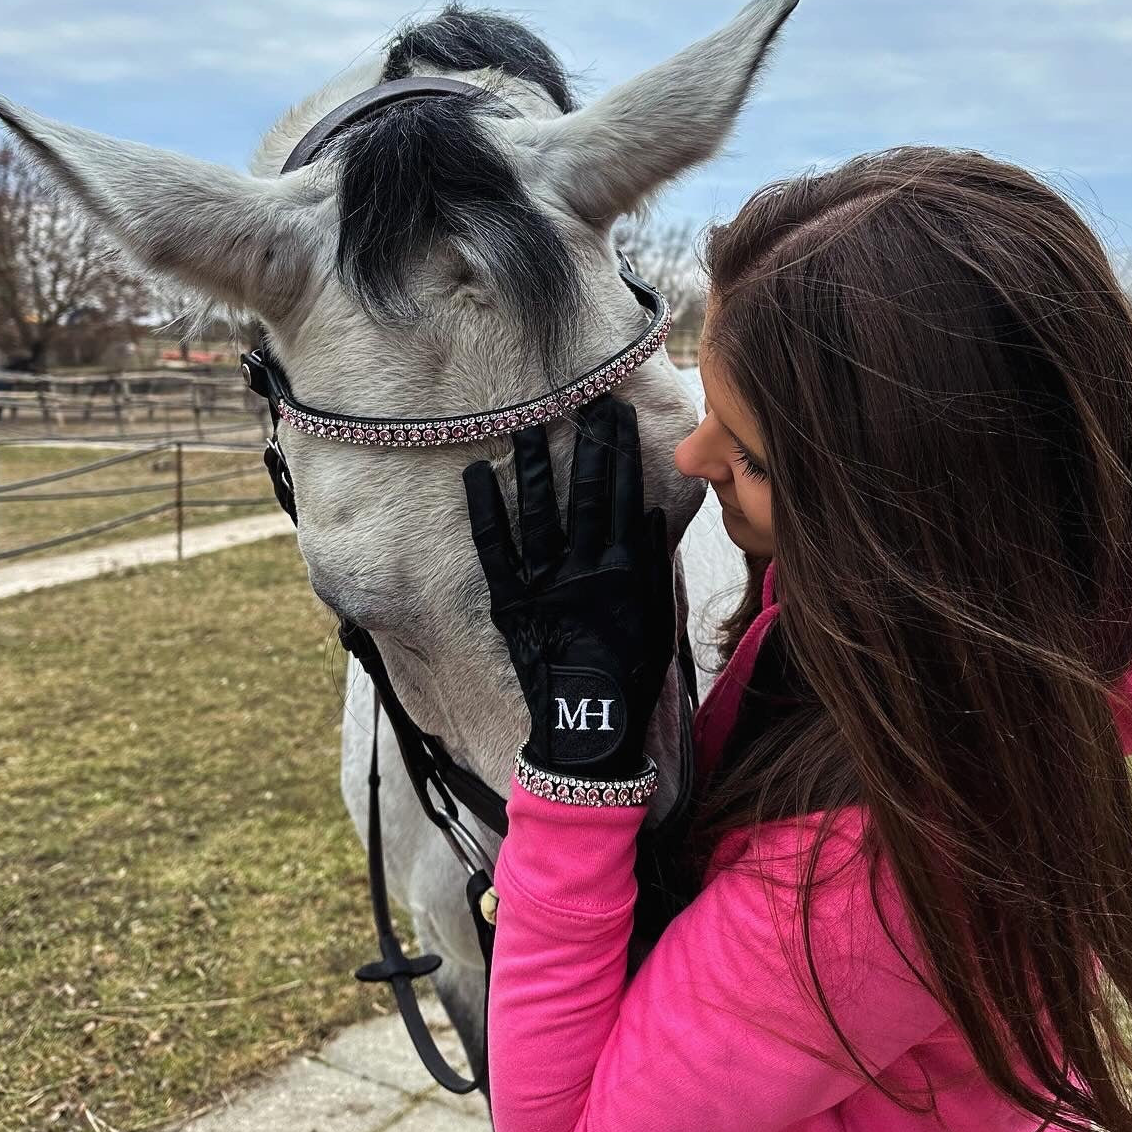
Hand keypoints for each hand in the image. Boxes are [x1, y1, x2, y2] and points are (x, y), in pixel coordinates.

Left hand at [463, 394, 673, 778]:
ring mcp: (545, 582)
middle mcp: (584, 568)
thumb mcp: (655, 618)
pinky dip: (485, 511)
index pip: (624, 496)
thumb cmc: (629, 677)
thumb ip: (652, 563)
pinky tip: (476, 475)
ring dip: (534, 464)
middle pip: (586, 494)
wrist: (589, 728)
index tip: (620, 416)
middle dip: (587, 445)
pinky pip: (494, 549)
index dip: (623, 453)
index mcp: (623, 569)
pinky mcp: (511, 601)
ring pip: (539, 510)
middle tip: (585, 402)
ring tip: (527, 422)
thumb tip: (647, 510)